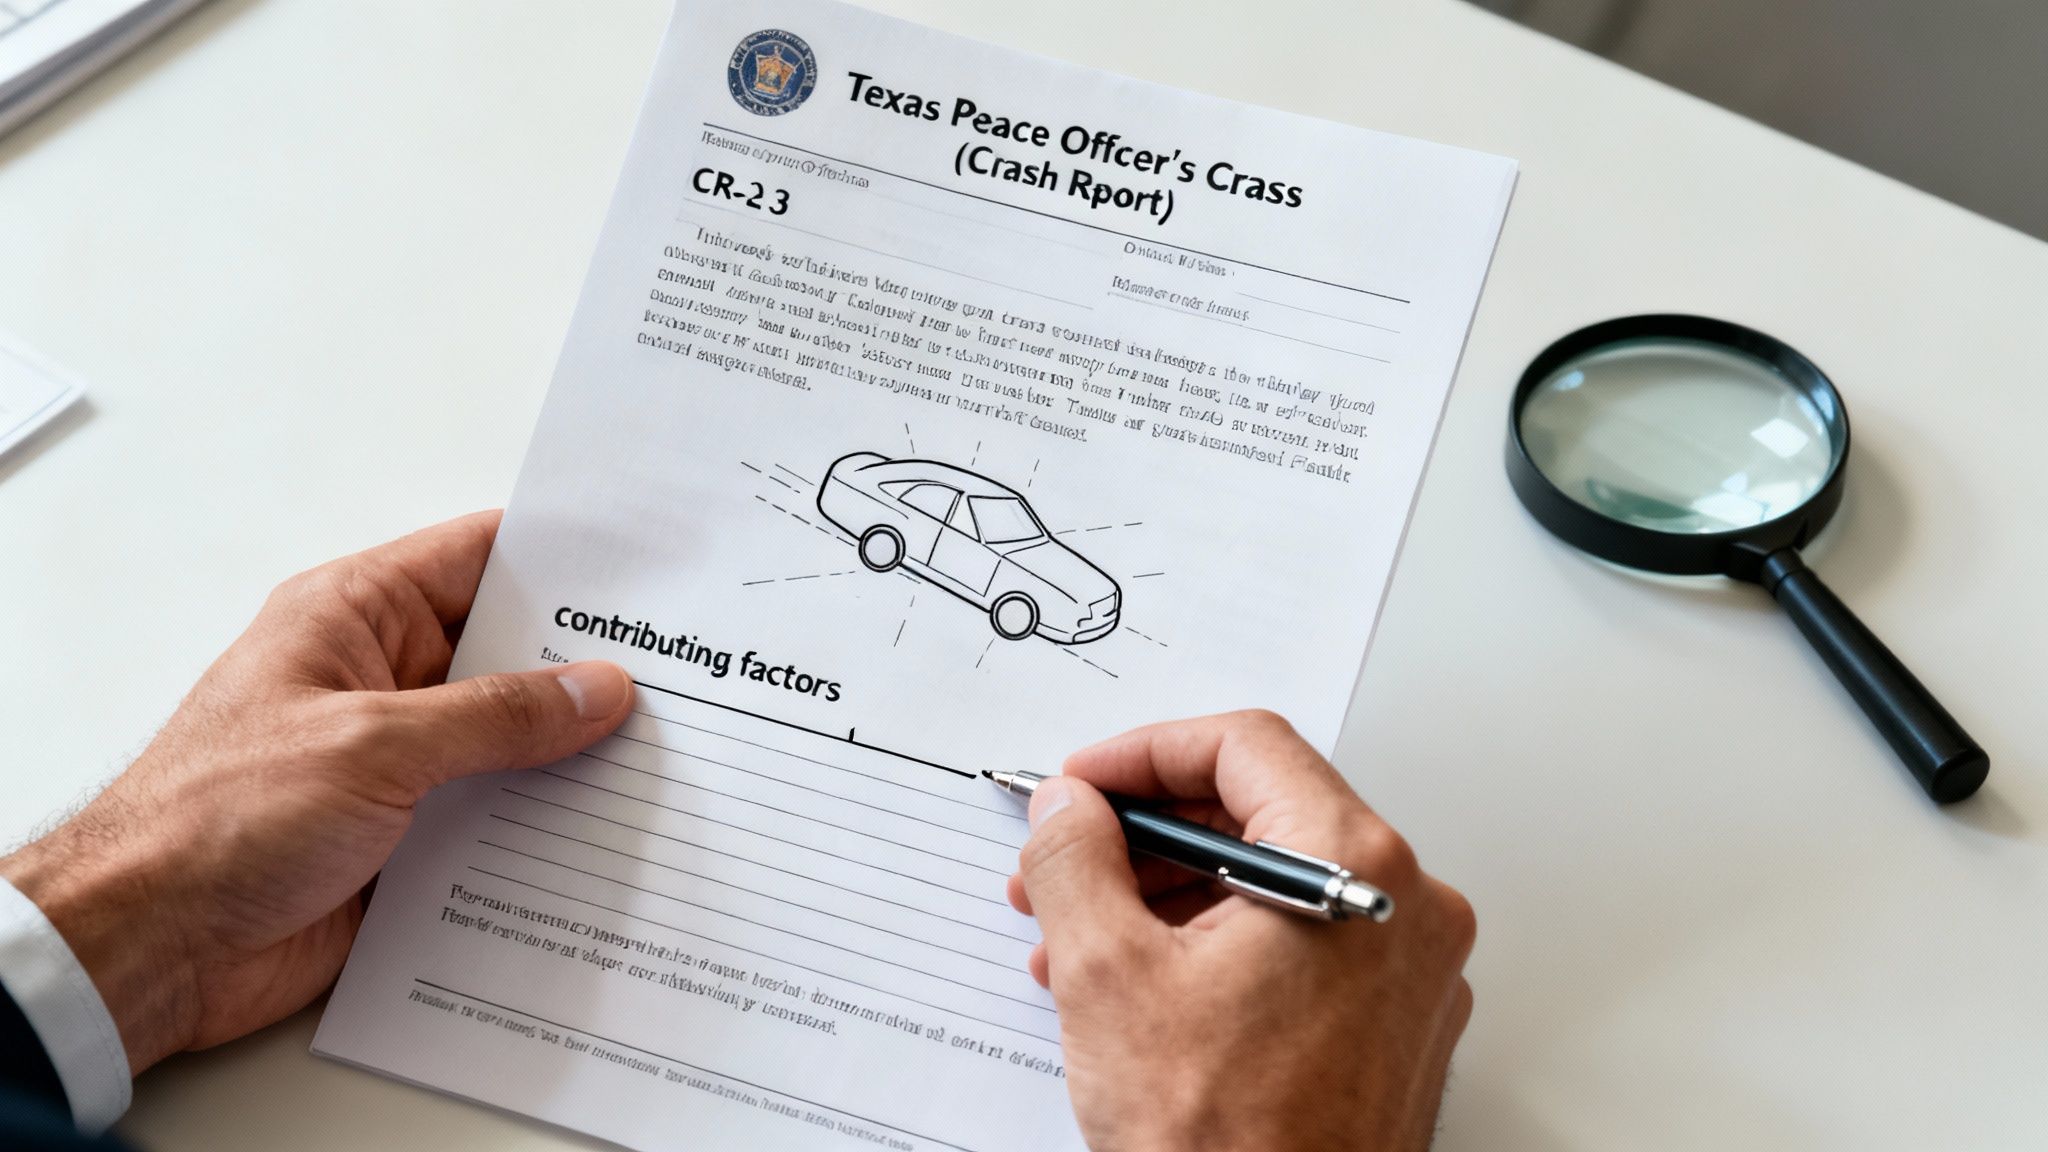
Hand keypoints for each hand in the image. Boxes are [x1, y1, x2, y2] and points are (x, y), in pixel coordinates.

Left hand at [0, 512, 632, 1073]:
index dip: (564, 558)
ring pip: (513, 744)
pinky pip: (497, 819)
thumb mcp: (373, 745)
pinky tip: (610, 833)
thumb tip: (593, 690)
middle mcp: (381, 680)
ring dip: (574, 757)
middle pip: (510, 655)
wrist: (151, 946)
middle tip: (688, 674)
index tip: (648, 568)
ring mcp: (397, 762)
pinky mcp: (407, 838)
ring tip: (672, 755)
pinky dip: (547, 827)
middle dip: (588, 668)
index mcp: (355, 618)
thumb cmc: (215, 819)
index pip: (480, 558)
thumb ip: (495, 717)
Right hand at [1008, 711, 1475, 1151]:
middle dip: (1143, 837)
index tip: (1082, 785)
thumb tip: (1068, 808)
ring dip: (1166, 896)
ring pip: (1275, 886)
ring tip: (1076, 940)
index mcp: (1354, 868)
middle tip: (1064, 860)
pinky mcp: (1393, 1026)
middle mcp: (1404, 908)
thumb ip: (1078, 861)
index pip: (1245, 746)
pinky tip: (1138, 984)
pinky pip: (1299, 948)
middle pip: (1260, 814)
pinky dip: (1216, 947)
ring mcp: (1407, 972)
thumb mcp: (1108, 976)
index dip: (1143, 754)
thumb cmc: (1223, 1146)